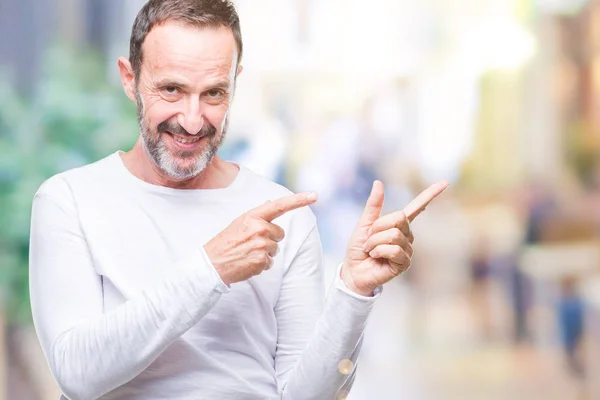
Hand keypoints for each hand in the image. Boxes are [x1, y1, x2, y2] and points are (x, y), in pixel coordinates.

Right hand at [204, 192, 317, 284]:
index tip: (315, 195)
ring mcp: (261, 245)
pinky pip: (270, 263)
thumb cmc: (225, 243)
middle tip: (251, 244)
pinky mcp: (262, 260)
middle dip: (270, 239)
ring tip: (247, 254)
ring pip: (275, 250)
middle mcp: (259, 228)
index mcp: (253, 216)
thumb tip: (272, 202)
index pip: (279, 205)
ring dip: (265, 253)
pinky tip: (247, 263)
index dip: (299, 200)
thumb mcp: (239, 223)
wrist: (210, 265)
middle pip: (280, 234)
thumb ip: (257, 215)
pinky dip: (261, 265)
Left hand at [341, 180, 448, 295]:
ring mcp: (407, 249)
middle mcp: (406, 235)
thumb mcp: (364, 223)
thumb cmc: (358, 249)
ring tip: (371, 250)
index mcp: (398, 224)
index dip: (431, 194)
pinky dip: (379, 251)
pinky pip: (394, 250)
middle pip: (399, 218)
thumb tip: (378, 182)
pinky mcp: (404, 263)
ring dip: (375, 242)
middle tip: (369, 239)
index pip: (417, 207)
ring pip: (394, 235)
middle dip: (377, 227)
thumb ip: (373, 205)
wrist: (353, 271)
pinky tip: (376, 257)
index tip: (445, 183)